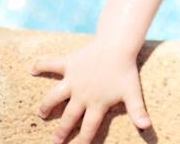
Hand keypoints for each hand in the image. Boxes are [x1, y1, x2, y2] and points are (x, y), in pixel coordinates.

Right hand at [31, 39, 150, 143]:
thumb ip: (137, 111)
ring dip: (47, 105)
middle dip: (61, 131)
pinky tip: (32, 69)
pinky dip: (41, 65)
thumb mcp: (133, 92)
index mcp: (97, 103)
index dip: (83, 140)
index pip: (89, 127)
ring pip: (54, 96)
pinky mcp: (68, 64)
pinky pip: (51, 64)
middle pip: (69, 117)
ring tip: (42, 113)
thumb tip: (147, 127)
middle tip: (55, 141)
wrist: (118, 46)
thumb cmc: (125, 70)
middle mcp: (81, 94)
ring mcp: (73, 80)